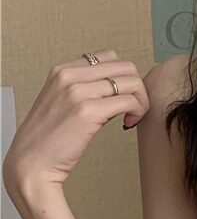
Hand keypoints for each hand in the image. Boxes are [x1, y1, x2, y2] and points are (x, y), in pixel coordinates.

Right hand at [2, 49, 147, 194]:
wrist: (32, 161)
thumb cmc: (48, 141)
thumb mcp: (62, 104)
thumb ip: (85, 93)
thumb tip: (115, 93)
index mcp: (62, 71)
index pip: (109, 57)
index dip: (123, 78)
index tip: (122, 98)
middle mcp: (70, 76)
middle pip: (125, 66)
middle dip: (138, 89)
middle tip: (133, 109)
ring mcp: (78, 92)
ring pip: (132, 82)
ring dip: (141, 102)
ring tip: (131, 118)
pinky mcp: (88, 111)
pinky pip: (129, 101)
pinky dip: (138, 113)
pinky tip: (128, 124)